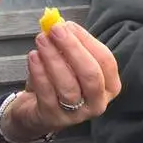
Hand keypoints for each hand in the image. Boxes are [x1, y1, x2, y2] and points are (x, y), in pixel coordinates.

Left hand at [8, 21, 121, 135]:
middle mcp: (98, 102)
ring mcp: (76, 114)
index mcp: (109, 86)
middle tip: (55, 30)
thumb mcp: (70, 63)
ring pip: (68, 85)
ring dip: (53, 58)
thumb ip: (70, 45)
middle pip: (90, 74)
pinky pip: (47, 94)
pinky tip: (33, 57)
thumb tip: (62, 25)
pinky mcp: (53, 118)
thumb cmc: (59, 82)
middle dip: (72, 48)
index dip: (87, 41)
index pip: (105, 61)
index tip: (68, 25)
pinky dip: (40, 72)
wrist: (36, 112)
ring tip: (41, 40)